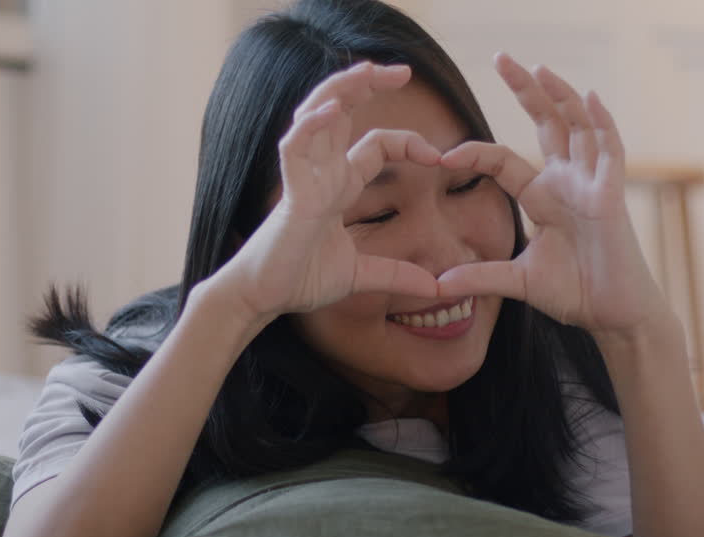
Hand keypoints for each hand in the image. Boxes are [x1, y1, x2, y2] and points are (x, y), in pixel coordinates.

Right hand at [219, 61, 441, 319]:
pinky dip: (309, 127)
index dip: (407, 141)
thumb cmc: (300, 280)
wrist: (264, 299)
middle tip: (403, 70)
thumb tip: (438, 290)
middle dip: (369, 84)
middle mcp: (322, 174)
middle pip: (342, 112)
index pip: (375, 145)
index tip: (439, 156)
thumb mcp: (360, 276)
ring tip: (367, 70)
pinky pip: (294, 149)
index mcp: (338, 186)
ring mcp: (304, 180)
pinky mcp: (290, 196)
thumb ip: (397, 275)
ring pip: (316, 116)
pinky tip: (331, 110)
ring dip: (340, 90)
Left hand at [436, 53, 669, 335]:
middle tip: (501, 58)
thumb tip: (436, 285)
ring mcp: (592, 185)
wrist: (614, 316)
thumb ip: (480, 277)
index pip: (503, 162)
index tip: (441, 156)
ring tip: (538, 68)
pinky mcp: (612, 196)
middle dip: (526, 91)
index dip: (474, 154)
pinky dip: (601, 122)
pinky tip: (588, 97)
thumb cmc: (576, 294)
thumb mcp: (517, 282)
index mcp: (543, 198)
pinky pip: (609, 151)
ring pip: (577, 127)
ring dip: (559, 95)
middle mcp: (567, 183)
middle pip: (546, 124)